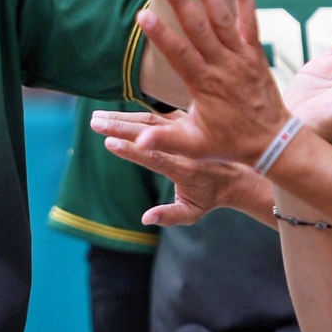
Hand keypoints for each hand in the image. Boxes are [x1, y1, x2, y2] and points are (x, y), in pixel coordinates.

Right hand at [89, 110, 275, 227]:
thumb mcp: (192, 213)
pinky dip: (134, 113)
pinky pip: (156, 114)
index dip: (131, 150)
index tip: (109, 142)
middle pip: (147, 132)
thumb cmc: (210, 198)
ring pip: (149, 119)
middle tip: (94, 123)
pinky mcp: (183, 122)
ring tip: (97, 117)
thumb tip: (145, 219)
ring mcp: (185, 130)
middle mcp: (184, 145)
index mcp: (184, 168)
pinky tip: (116, 113)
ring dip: (122, 117)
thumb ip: (169, 216)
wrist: (237, 174)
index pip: (154, 157)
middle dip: (118, 127)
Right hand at [125, 0, 289, 162]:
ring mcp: (242, 57)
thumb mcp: (193, 146)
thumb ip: (163, 140)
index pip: (180, 55)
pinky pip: (251, 22)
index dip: (161, 35)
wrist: (273, 142)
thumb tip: (134, 143)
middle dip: (183, 2)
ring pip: (224, 20)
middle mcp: (224, 66)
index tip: (143, 15)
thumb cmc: (229, 144)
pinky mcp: (255, 53)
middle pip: (200, 29)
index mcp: (205, 85)